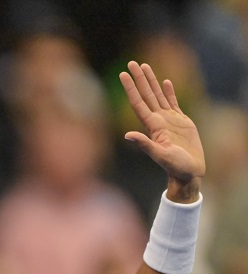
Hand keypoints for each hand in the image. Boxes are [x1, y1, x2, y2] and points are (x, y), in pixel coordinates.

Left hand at [120, 61, 204, 201]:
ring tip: (145, 66)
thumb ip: (145, 144)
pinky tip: (165, 81)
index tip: (123, 74)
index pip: (138, 102)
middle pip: (146, 94)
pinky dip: (169, 91)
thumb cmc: (174, 167)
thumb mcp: (159, 155)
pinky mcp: (182, 122)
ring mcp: (169, 120)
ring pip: (158, 95)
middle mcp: (158, 120)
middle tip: (132, 63)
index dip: (131, 88)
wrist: (188, 173)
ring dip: (151, 81)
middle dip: (139, 79)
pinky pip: (173, 103)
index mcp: (152, 126)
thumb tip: (127, 135)